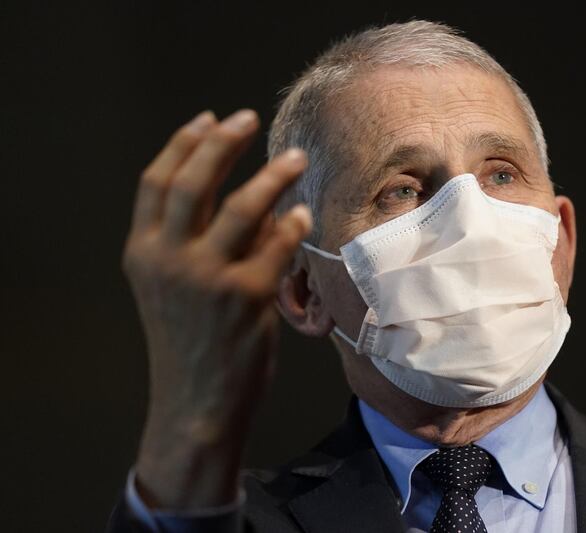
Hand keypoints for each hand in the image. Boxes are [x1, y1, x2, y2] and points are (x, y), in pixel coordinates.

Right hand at [122, 109, 311, 507]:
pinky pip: (276, 246)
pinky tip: (302, 216)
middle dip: (223, 142)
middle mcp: (167, 259)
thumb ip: (195, 242)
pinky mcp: (244, 298)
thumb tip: (254, 198)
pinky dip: (291, 225)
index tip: (209, 119)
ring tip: (295, 157)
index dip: (183, 144)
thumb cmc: (190, 342)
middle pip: (194, 182)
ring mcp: (205, 278)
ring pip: (243, 207)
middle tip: (249, 118)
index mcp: (143, 253)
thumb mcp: (173, 288)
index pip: (157, 182)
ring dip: (272, 175)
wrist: (195, 404)